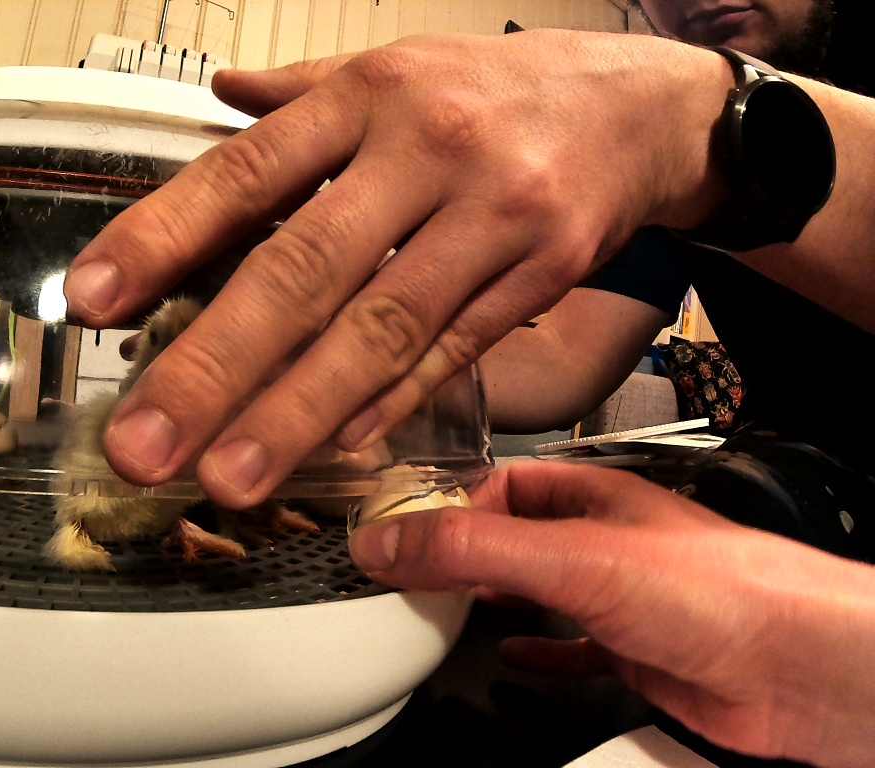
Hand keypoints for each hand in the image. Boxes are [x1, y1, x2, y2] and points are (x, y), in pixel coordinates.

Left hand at [64, 30, 730, 506]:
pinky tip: (335, 449)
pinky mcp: (538, 278)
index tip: (89, 303)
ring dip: (296, 414)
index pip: (244, 171)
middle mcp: (423, 154)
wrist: (642, 108)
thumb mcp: (393, 67)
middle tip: (144, 444)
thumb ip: (301, 96)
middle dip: (213, 366)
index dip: (162, 239)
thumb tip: (219, 99)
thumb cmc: (495, 91)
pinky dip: (391, 404)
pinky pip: (452, 351)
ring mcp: (489, 219)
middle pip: (304, 269)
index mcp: (365, 96)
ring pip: (381, 329)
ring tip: (227, 479)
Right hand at [348, 461, 874, 767]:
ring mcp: (621, 599)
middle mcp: (603, 541)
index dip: (443, 506)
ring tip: (441, 608)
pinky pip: (572, 649)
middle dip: (459, 555)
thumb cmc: (718, 589)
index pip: (496, 486)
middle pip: (512, 539)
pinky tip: (513, 657)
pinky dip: (536, 652)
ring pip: (539, 591)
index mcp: (588, 496)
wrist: (803, 666)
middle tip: (406, 574)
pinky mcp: (638, 654)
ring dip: (491, 600)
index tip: (394, 534)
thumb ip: (473, 549)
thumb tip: (387, 541)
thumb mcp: (572, 557)